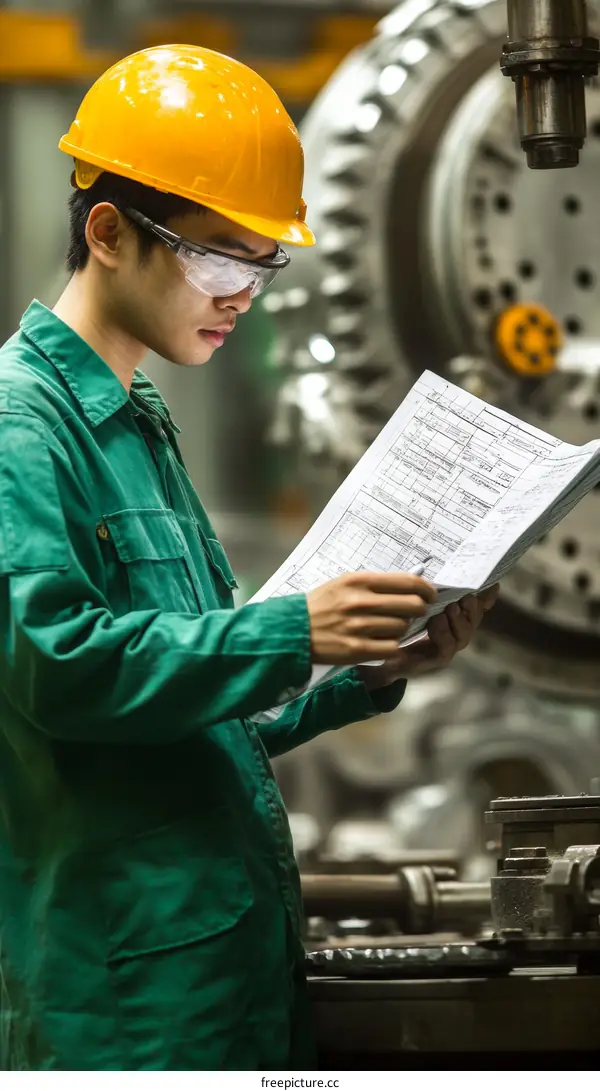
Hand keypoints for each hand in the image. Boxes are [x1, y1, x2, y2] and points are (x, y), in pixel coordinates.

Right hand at [307, 571, 436, 665]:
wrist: (293, 630)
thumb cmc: (321, 605)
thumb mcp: (344, 584)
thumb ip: (375, 584)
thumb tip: (411, 584)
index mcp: (359, 581)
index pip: (409, 582)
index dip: (426, 589)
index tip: (430, 595)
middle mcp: (360, 602)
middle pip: (412, 606)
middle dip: (419, 610)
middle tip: (415, 613)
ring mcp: (359, 626)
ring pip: (402, 628)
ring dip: (401, 629)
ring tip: (390, 628)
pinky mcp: (356, 649)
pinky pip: (392, 648)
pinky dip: (392, 646)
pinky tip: (383, 643)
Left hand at [358, 584, 499, 689]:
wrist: (383, 649)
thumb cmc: (399, 620)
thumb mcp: (413, 599)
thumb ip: (424, 587)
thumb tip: (426, 566)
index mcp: (454, 614)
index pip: (477, 605)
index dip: (487, 596)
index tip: (493, 585)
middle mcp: (456, 630)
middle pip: (474, 618)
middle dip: (472, 607)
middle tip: (465, 596)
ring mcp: (449, 646)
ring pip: (464, 634)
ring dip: (458, 620)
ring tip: (450, 608)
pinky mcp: (437, 658)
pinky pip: (447, 647)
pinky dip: (444, 634)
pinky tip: (436, 623)